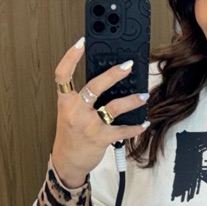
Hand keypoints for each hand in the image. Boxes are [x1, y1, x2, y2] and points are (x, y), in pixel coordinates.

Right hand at [50, 39, 149, 187]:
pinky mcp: (100, 138)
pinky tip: (144, 123)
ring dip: (131, 101)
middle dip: (113, 74)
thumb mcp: (70, 113)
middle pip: (94, 86)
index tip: (82, 42)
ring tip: (143, 95)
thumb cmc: (71, 136)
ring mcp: (88, 125)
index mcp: (65, 101)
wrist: (67, 161)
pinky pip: (122, 130)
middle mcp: (75, 110)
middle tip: (127, 65)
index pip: (63, 74)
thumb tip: (108, 83)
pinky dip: (135, 127)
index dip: (71, 56)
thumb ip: (82, 99)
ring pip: (113, 107)